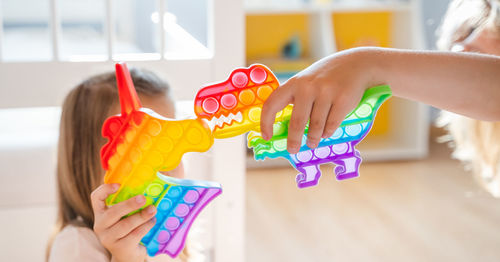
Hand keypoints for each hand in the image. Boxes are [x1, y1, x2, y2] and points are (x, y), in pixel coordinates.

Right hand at [91, 184, 156, 261]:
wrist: (127, 255)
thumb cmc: (127, 230)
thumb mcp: (124, 216)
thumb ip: (129, 205)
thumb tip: (147, 189)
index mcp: (101, 213)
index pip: (96, 197)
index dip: (105, 189)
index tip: (119, 185)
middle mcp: (101, 225)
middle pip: (113, 212)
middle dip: (129, 204)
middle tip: (143, 198)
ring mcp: (108, 238)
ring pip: (125, 224)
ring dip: (142, 216)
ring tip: (153, 210)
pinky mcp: (120, 248)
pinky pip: (135, 234)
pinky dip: (146, 226)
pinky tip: (153, 221)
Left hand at [260, 48, 375, 152]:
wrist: (356, 64)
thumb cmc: (326, 78)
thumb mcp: (306, 81)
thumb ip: (296, 99)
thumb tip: (287, 130)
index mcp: (294, 83)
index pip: (272, 104)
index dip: (266, 123)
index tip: (267, 136)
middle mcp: (308, 87)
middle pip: (297, 122)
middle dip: (294, 140)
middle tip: (293, 149)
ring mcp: (326, 92)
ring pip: (316, 126)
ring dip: (313, 138)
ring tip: (313, 142)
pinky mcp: (343, 99)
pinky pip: (331, 125)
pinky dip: (327, 132)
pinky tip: (326, 133)